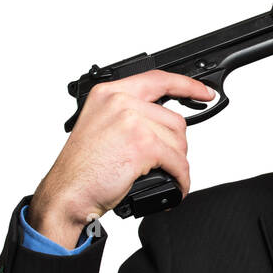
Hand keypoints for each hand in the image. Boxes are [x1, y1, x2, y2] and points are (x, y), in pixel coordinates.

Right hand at [28, 71, 213, 246]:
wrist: (67, 192)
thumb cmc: (81, 168)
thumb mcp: (100, 126)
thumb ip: (127, 115)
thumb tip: (161, 124)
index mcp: (109, 93)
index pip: (158, 80)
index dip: (187, 86)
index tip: (204, 92)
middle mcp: (120, 101)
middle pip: (174, 119)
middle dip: (176, 146)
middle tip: (164, 163)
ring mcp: (132, 121)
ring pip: (179, 141)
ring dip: (178, 164)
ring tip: (165, 175)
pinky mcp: (143, 145)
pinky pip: (178, 162)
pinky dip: (181, 179)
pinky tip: (175, 187)